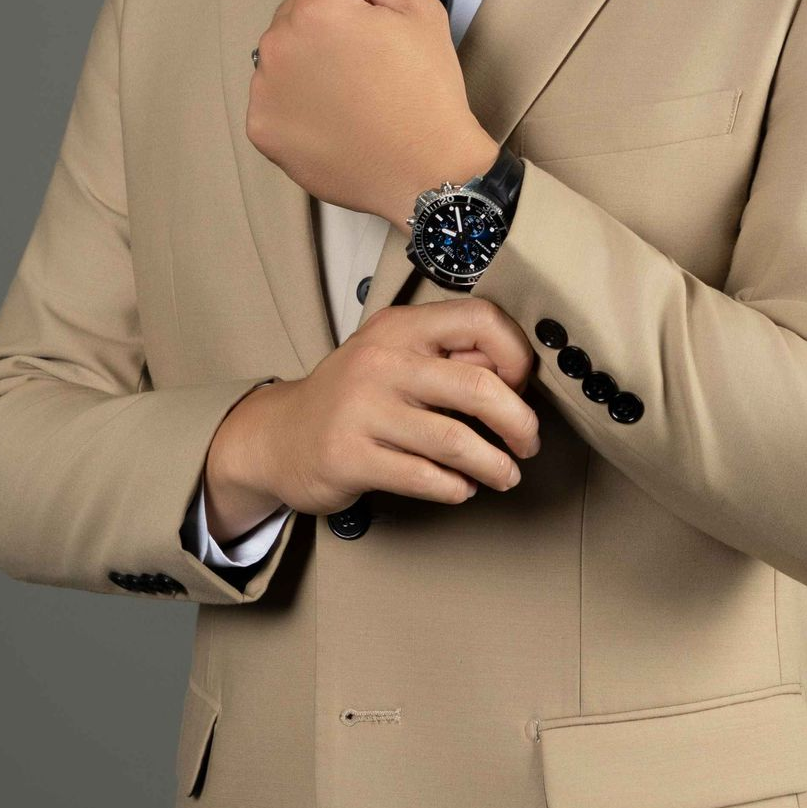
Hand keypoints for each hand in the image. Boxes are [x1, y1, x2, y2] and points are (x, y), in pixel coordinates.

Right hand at [202, 298, 540, 529]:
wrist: (278, 436)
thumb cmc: (352, 398)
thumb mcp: (394, 356)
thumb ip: (449, 356)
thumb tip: (519, 374)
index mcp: (400, 326)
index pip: (482, 320)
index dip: (517, 356)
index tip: (521, 386)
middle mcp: (380, 361)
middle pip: (480, 386)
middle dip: (520, 423)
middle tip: (528, 443)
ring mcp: (361, 410)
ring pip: (457, 441)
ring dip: (495, 466)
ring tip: (505, 475)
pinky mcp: (349, 457)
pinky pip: (424, 477)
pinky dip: (455, 488)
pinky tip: (460, 487)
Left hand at [245, 0, 497, 228]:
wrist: (427, 172)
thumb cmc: (429, 89)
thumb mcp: (419, 12)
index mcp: (316, 9)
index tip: (375, 27)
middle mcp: (277, 44)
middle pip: (294, 12)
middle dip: (324, 25)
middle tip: (366, 64)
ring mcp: (264, 90)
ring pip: (280, 54)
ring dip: (306, 62)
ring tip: (349, 95)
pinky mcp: (261, 129)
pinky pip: (272, 96)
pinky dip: (294, 103)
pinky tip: (331, 120)